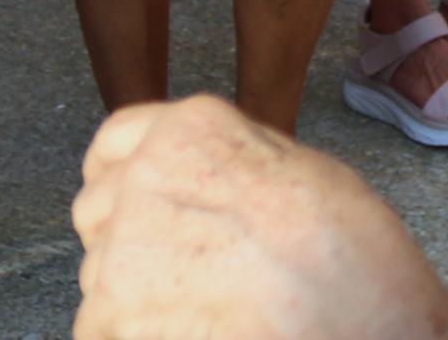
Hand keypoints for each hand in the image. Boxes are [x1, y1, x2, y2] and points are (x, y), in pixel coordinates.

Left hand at [73, 96, 447, 339]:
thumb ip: (233, 164)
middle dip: (124, 237)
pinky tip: (185, 331)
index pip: (117, 139)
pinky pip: (99, 325)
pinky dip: (130, 334)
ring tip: (198, 309)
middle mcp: (146, 171)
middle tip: (177, 270)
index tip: (134, 200)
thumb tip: (211, 181)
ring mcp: (122, 239)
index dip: (124, 175)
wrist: (351, 314)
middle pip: (97, 207)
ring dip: (131, 293)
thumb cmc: (347, 250)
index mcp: (193, 127)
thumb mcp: (297, 168)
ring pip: (98, 270)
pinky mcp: (111, 306)